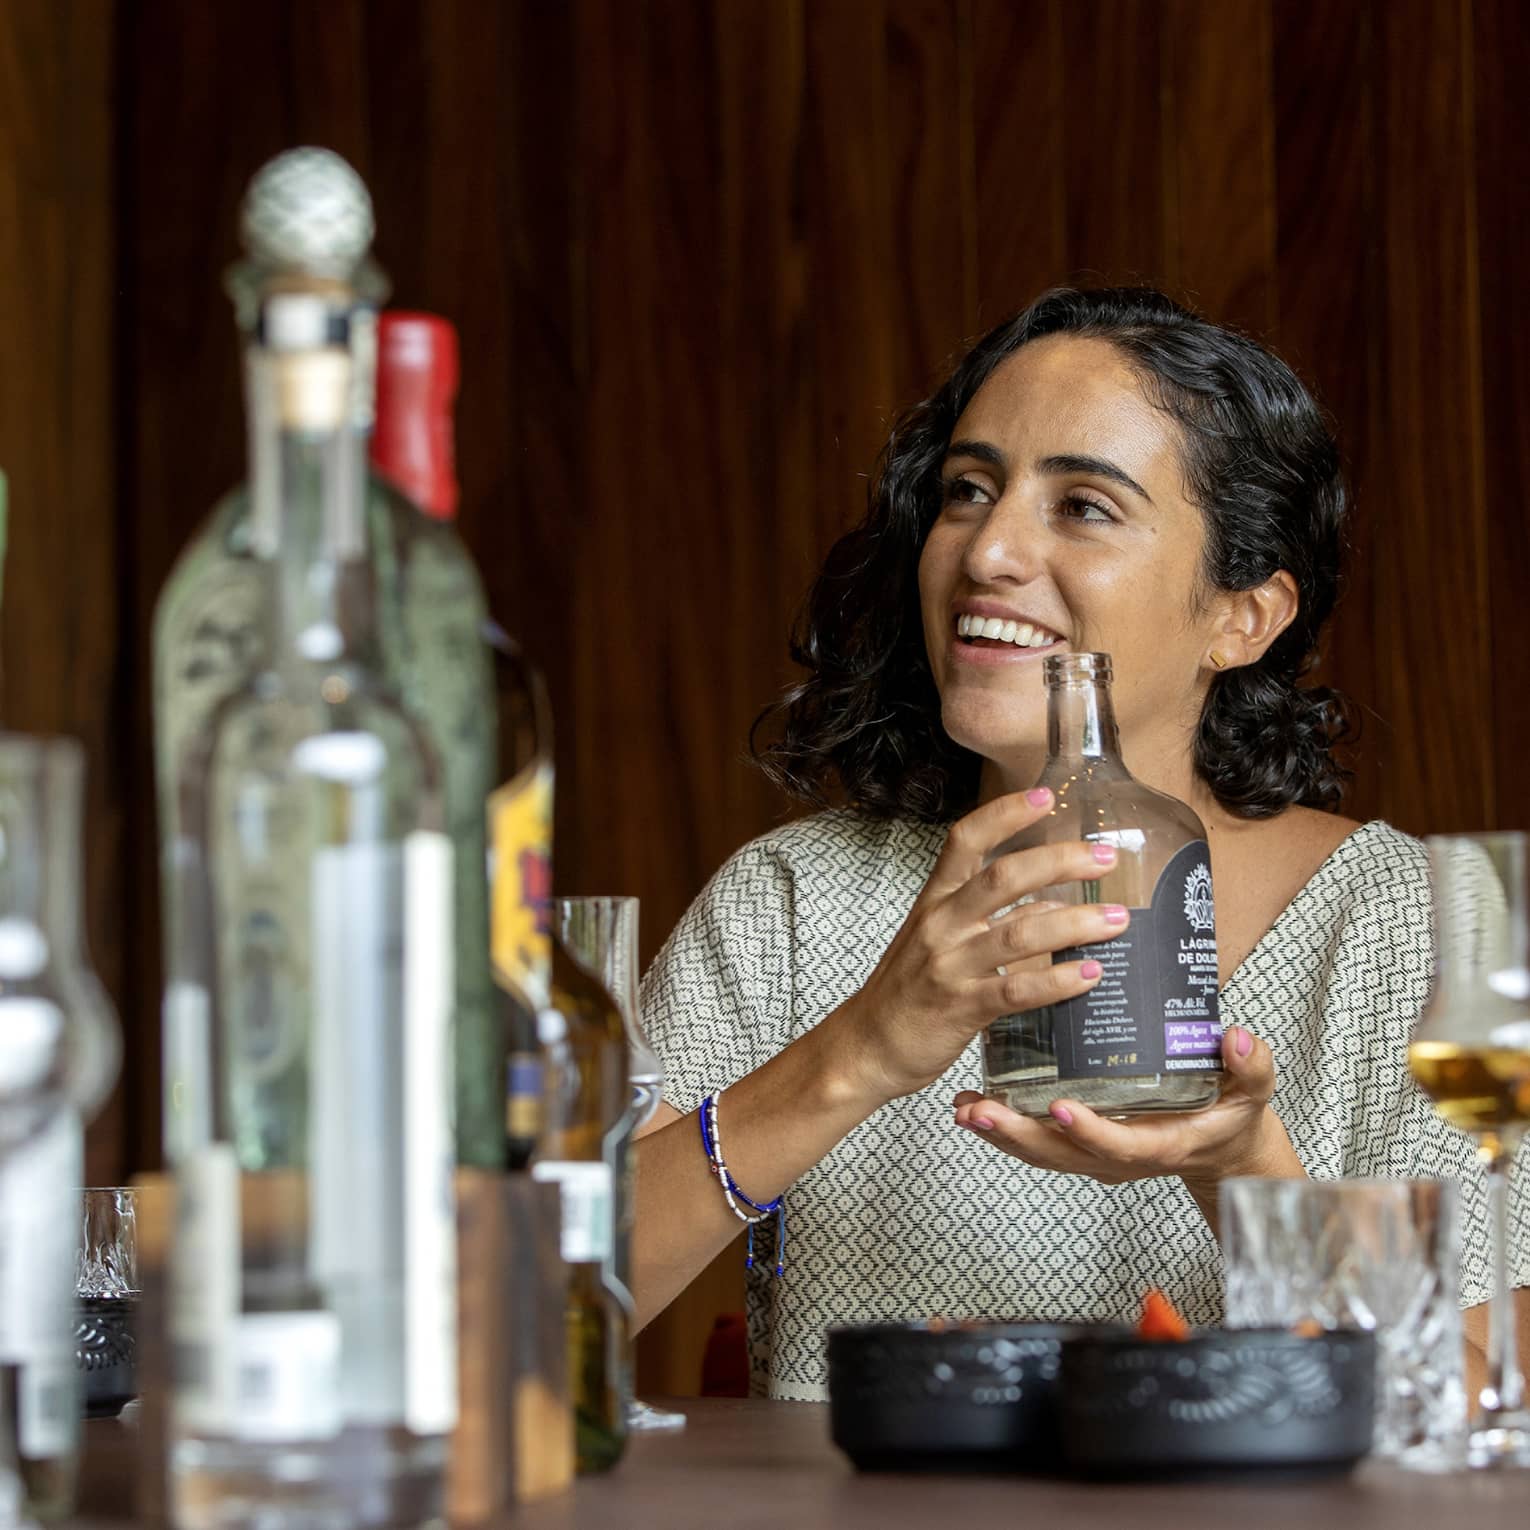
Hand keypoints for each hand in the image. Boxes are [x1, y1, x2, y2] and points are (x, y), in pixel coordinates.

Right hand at [829, 788, 1127, 1106]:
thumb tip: (1055, 906)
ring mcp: (950, 965)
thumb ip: (994, 920)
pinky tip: (1090, 975)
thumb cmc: (906, 992)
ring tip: (1116, 920)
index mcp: (934, 900)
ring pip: (1020, 932)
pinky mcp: (961, 1007)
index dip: (1006, 814)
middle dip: (1060, 862)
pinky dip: (1058, 980)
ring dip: (1075, 923)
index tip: (1047, 796)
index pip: (966, 840)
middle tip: (1106, 858)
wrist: (865, 1046)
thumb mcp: (940, 941)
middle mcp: (941, 924)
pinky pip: (1018, 989)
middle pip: (1004, 877)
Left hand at [951, 1024, 1302, 1200]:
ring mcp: (1097, 1155)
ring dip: (1000, 1133)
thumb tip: (1238, 1039)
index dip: (1092, 1132)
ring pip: (1042, 1152)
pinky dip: (1003, 1129)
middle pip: (1065, 1154)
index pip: (1122, 1145)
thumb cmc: (1234, 1112)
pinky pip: (1038, 1143)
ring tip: (962, 1109)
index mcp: (1163, 1145)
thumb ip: (1251, 1067)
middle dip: (1020, 1135)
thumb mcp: (1253, 1090)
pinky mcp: (1081, 1144)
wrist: (1223, 1146)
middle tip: (979, 1111)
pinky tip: (970, 1106)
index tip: (1061, 1109)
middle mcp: (1122, 1156)